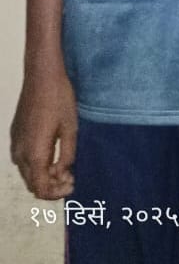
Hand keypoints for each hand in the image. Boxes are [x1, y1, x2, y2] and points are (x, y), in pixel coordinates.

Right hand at [10, 66, 76, 199]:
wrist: (41, 78)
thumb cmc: (59, 100)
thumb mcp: (71, 128)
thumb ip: (67, 154)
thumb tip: (63, 173)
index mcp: (35, 153)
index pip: (40, 187)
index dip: (55, 193)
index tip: (72, 185)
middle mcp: (20, 153)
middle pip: (31, 184)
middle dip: (51, 186)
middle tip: (71, 178)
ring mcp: (15, 144)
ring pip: (27, 172)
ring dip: (44, 176)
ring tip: (64, 168)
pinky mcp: (16, 136)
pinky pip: (24, 159)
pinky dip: (37, 164)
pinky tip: (52, 155)